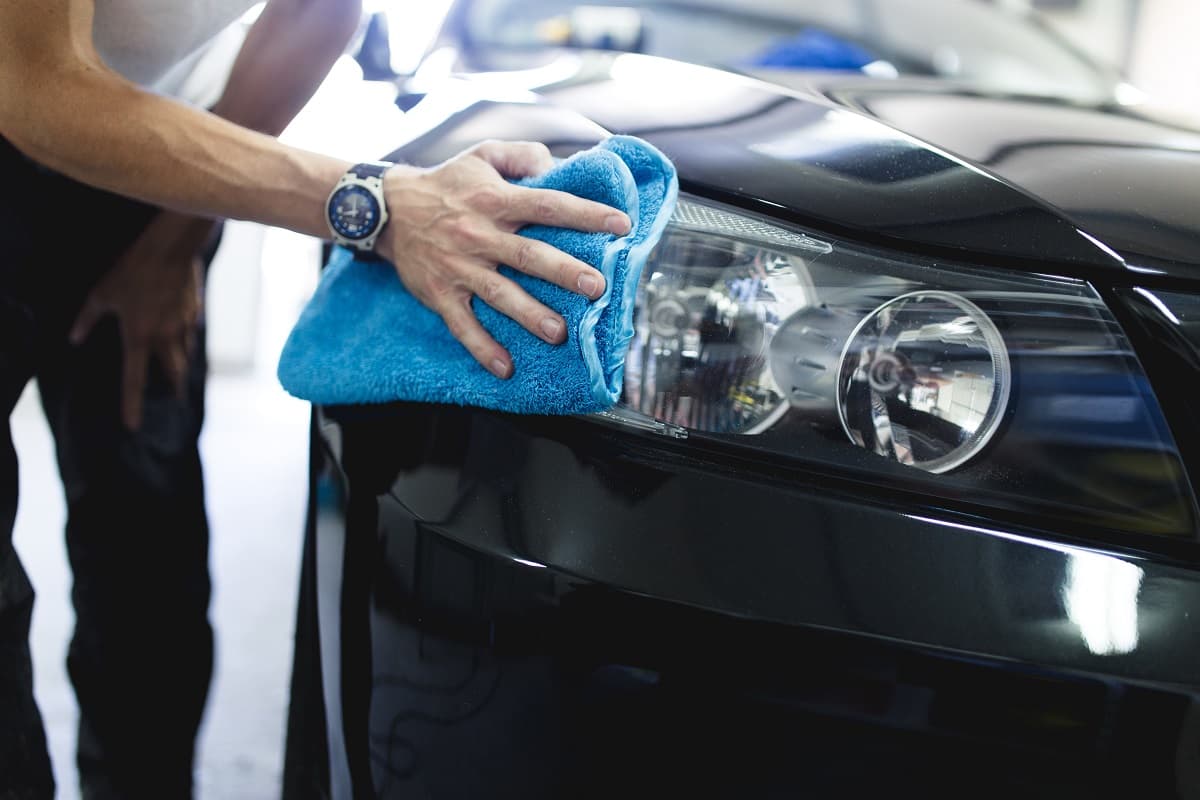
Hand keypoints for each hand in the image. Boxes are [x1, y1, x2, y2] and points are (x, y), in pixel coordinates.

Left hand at [70, 211, 212, 429]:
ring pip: (185, 355)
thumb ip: (87, 319)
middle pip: (173, 375)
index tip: (133, 425)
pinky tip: (180, 332)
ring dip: (180, 364)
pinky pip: (190, 333)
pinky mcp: (195, 313)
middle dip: (174, 391)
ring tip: (178, 369)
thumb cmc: (132, 270)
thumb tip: (73, 338)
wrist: (171, 249)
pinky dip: (185, 338)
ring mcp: (184, 327)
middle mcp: (165, 338)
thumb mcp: (101, 294)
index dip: (132, 405)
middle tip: (175, 400)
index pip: (135, 380)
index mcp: (139, 337)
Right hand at [375, 140, 631, 378]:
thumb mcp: (483, 155)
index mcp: (495, 200)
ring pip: (499, 294)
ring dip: (529, 315)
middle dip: (564, 271)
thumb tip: (557, 167)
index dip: (586, 213)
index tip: (622, 225)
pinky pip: (462, 324)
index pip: (548, 205)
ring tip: (558, 333)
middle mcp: (479, 234)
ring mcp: (459, 267)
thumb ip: (523, 156)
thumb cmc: (446, 183)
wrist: (387, 209)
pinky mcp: (441, 294)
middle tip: (596, 287)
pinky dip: (482, 347)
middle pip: (528, 255)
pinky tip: (505, 367)